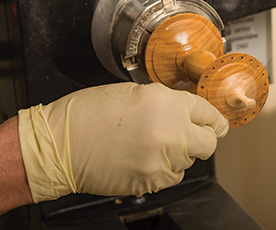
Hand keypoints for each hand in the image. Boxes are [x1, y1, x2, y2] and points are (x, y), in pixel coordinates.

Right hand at [18, 82, 228, 202]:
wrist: (58, 146)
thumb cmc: (87, 114)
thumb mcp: (132, 92)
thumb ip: (167, 102)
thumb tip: (188, 111)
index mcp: (166, 103)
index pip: (208, 112)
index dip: (213, 118)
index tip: (216, 123)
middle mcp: (171, 131)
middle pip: (209, 142)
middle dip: (203, 137)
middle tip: (189, 135)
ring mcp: (163, 160)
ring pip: (189, 161)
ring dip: (178, 154)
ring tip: (151, 144)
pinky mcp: (152, 182)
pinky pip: (172, 177)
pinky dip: (164, 169)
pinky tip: (143, 158)